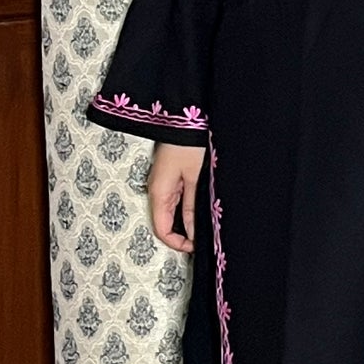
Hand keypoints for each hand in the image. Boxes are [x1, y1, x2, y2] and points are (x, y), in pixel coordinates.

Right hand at [148, 139, 204, 253]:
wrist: (186, 117)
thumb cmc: (190, 143)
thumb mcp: (195, 178)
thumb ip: (192, 207)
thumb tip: (194, 233)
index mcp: (159, 192)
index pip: (161, 229)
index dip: (177, 243)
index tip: (196, 246)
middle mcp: (157, 189)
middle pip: (165, 222)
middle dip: (183, 234)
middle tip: (204, 236)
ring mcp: (163, 182)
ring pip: (171, 212)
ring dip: (186, 221)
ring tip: (206, 223)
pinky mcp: (171, 175)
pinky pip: (176, 199)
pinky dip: (187, 208)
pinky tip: (201, 208)